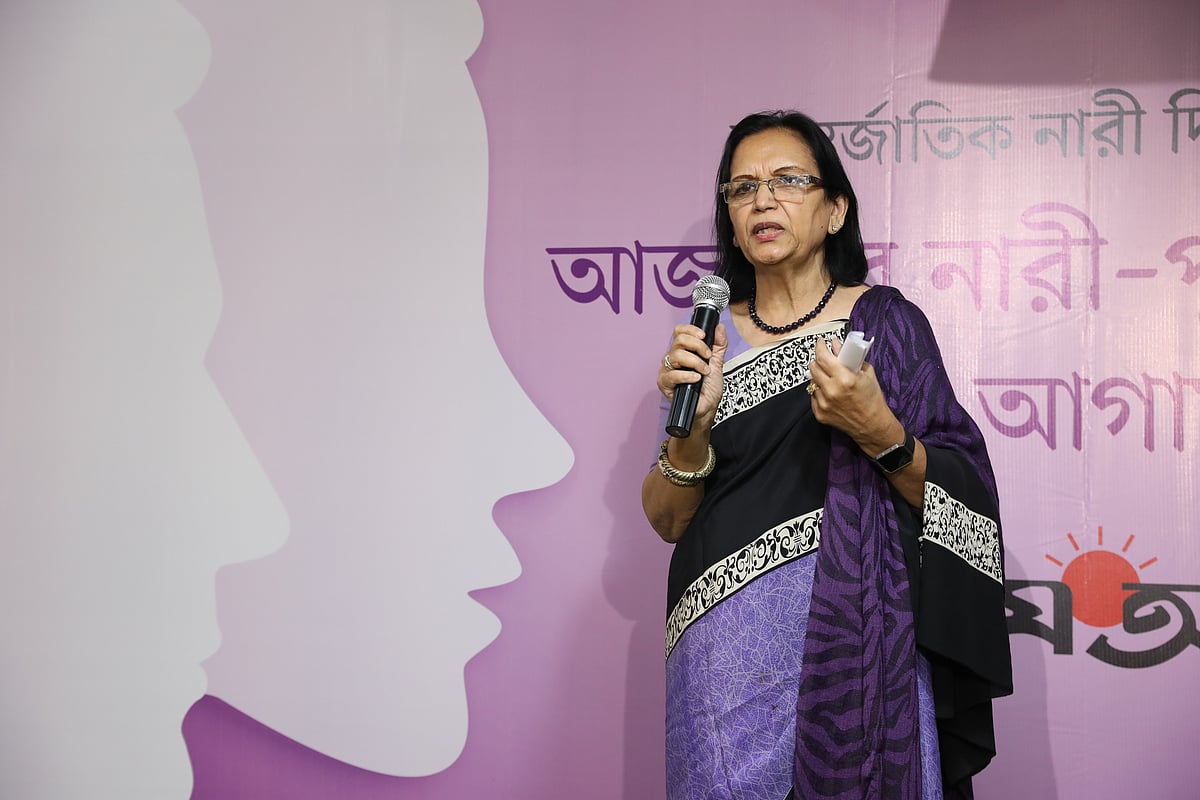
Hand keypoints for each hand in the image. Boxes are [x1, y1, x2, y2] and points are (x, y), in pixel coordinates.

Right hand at [658, 322, 727, 428]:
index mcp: (683, 350)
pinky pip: (672, 374)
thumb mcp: (717, 363)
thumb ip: (719, 344)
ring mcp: (667, 370)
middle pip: (679, 340)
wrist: (707, 408)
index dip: (691, 330)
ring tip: (704, 372)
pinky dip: (687, 375)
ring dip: (695, 362)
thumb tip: (720, 327)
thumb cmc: (709, 388)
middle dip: (697, 346)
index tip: (704, 336)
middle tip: (708, 356)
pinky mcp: (664, 384)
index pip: (680, 331)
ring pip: (676, 355)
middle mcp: (672, 358)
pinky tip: (696, 379)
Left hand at [807, 337, 901, 452]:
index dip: (820, 347)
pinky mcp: (819, 413)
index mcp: (845, 379)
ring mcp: (824, 404)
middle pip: (813, 367)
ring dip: (819, 376)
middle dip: (819, 360)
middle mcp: (832, 391)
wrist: (872, 425)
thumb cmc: (872, 399)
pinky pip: (813, 395)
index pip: (823, 357)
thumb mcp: (867, 373)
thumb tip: (836, 345)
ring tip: (831, 378)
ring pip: (811, 381)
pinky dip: (820, 391)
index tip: (821, 343)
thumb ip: (850, 357)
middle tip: (826, 359)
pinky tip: (831, 392)